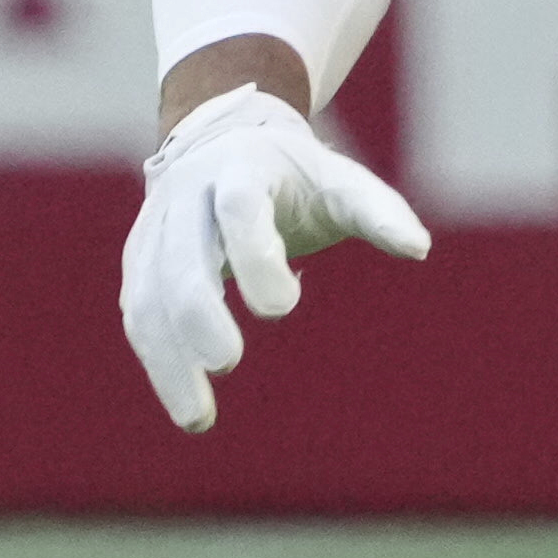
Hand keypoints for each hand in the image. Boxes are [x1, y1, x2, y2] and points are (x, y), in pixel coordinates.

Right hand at [122, 85, 430, 432]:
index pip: (238, 208)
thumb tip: (419, 248)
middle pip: (181, 258)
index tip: (282, 307)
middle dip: (199, 313)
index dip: (255, 255)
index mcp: (242, 169)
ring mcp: (155, 229)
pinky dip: (157, 359)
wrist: (221, 140)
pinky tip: (184, 401)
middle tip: (228, 362)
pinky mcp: (140, 259)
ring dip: (168, 358)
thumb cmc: (294, 176)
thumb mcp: (339, 181)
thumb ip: (377, 211)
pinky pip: (138, 313)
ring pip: (147, 295)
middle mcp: (188, 197)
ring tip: (199, 418)